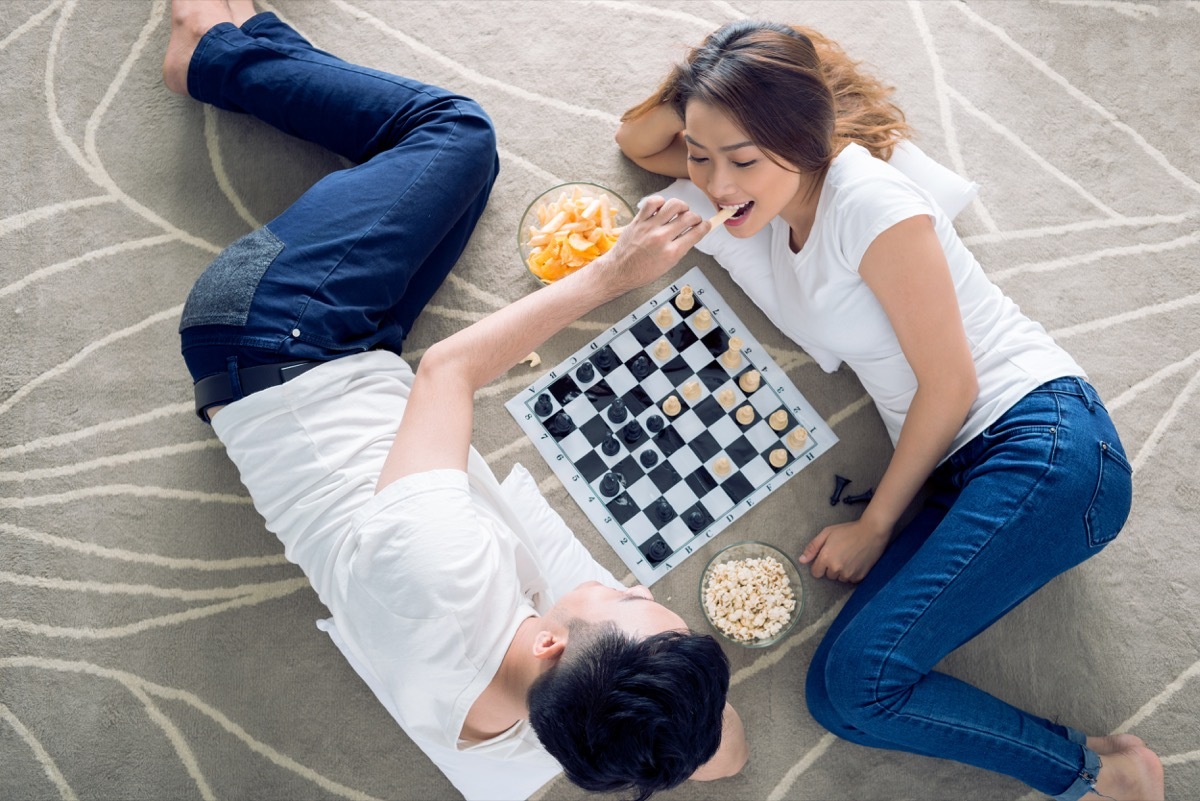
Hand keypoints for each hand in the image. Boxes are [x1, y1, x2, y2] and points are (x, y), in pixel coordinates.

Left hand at [591, 196, 707, 295]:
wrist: (619, 271)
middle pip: (688, 217)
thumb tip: (692, 233)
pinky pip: (652, 202)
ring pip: (673, 205)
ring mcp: (649, 227)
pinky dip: (660, 202)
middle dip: (695, 217)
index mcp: (672, 253)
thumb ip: (680, 248)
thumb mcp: (668, 265)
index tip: (706, 224)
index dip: (705, 226)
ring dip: (681, 206)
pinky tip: (662, 208)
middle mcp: (662, 238)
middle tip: (693, 219)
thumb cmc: (642, 272)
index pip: (696, 233)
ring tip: (680, 211)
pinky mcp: (638, 221)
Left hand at [797, 517, 891, 583]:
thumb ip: (813, 547)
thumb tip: (801, 560)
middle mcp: (836, 569)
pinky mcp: (859, 577)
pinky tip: (856, 561)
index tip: (826, 557)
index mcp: (826, 558)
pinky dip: (852, 573)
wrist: (872, 532)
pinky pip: (850, 579)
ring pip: (839, 578)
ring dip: (841, 571)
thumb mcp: (827, 533)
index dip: (819, 565)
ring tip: (849, 557)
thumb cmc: (848, 531)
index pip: (816, 573)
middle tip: (840, 553)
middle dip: (831, 567)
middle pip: (828, 575)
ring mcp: (849, 574)